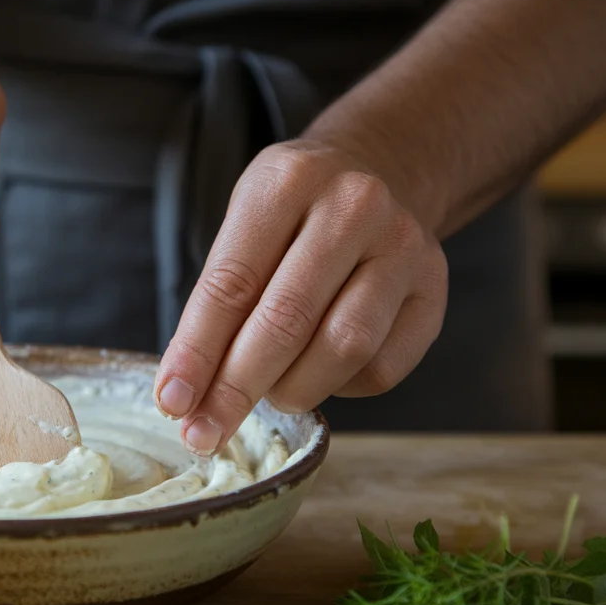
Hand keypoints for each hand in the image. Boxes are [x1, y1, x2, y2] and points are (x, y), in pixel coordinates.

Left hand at [153, 139, 448, 453]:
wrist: (382, 171)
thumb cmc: (293, 215)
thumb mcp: (243, 229)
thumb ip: (217, 302)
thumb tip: (186, 393)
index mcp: (287, 183)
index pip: (231, 284)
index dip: (197, 352)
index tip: (172, 403)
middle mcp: (353, 207)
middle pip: (286, 319)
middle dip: (237, 388)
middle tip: (204, 433)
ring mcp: (403, 247)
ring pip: (343, 347)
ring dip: (292, 389)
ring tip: (269, 394)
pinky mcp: (433, 289)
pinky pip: (382, 366)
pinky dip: (340, 387)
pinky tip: (320, 372)